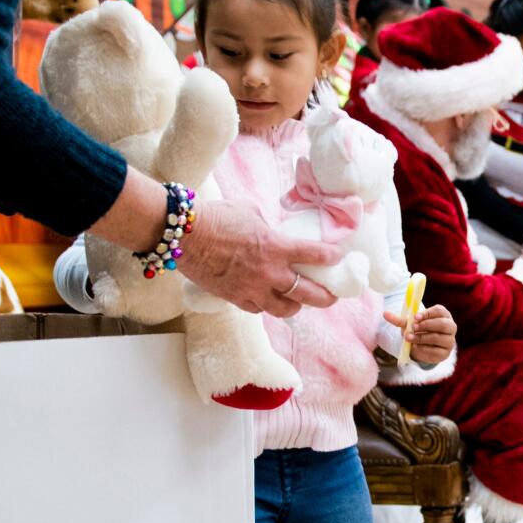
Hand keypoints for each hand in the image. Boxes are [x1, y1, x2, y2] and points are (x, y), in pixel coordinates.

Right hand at [178, 200, 339, 317]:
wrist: (183, 236)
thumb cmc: (215, 218)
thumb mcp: (249, 213)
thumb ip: (266, 227)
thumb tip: (271, 232)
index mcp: (276, 247)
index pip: (315, 255)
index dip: (332, 257)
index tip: (339, 257)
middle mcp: (270, 272)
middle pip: (309, 294)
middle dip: (326, 298)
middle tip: (332, 297)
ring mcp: (253, 289)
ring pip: (285, 309)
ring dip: (295, 306)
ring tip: (298, 302)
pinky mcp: (236, 298)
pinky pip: (259, 309)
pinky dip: (266, 305)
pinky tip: (267, 300)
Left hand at [384, 304, 456, 364]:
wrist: (422, 346)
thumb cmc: (418, 330)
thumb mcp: (409, 324)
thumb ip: (399, 320)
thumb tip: (385, 314)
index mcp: (443, 315)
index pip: (439, 311)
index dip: (428, 314)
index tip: (415, 317)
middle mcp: (450, 327)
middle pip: (443, 324)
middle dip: (427, 325)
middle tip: (413, 327)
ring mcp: (449, 341)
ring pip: (438, 338)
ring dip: (422, 338)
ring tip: (410, 338)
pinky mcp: (445, 353)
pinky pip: (435, 351)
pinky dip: (424, 348)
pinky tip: (415, 346)